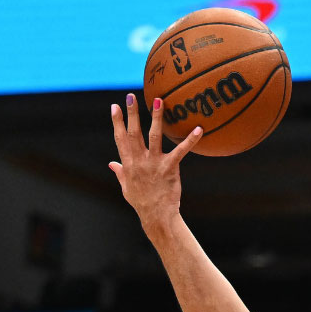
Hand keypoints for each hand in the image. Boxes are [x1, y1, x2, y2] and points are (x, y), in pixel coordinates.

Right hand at [109, 94, 202, 227]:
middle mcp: (139, 160)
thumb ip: (119, 173)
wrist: (156, 216)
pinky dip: (190, 140)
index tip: (115, 106)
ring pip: (154, 136)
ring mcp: (154, 163)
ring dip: (156, 118)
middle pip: (134, 133)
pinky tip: (199, 129)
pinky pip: (181, 151)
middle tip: (130, 96)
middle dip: (131, 113)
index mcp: (128, 163)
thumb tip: (111, 164)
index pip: (120, 138)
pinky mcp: (169, 168)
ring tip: (158, 101)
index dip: (117, 122)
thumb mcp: (126, 188)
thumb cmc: (142, 203)